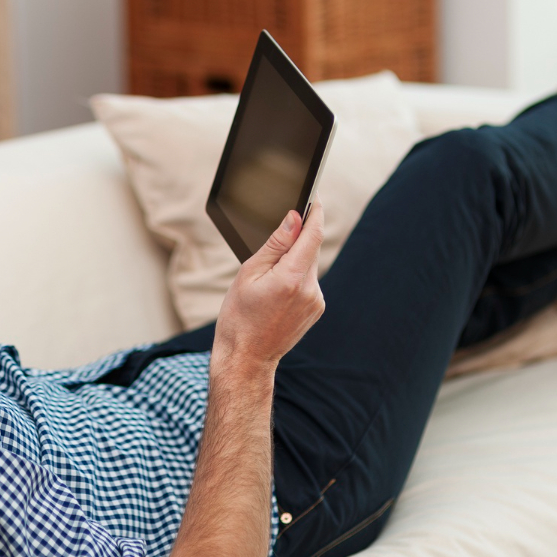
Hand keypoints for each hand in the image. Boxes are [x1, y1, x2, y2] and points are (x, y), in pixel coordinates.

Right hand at [212, 204, 325, 372]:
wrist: (247, 357)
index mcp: (292, 278)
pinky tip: (277, 292)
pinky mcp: (317, 309)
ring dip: (295, 261)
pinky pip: (310, 282)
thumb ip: (275, 244)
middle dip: (297, 240)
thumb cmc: (239, 317)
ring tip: (268, 279)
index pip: (313, 235)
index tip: (314, 199)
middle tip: (275, 243)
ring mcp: (316, 302)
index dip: (315, 214)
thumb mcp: (249, 274)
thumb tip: (294, 219)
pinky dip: (297, 277)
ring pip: (310, 266)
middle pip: (311, 250)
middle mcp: (310, 290)